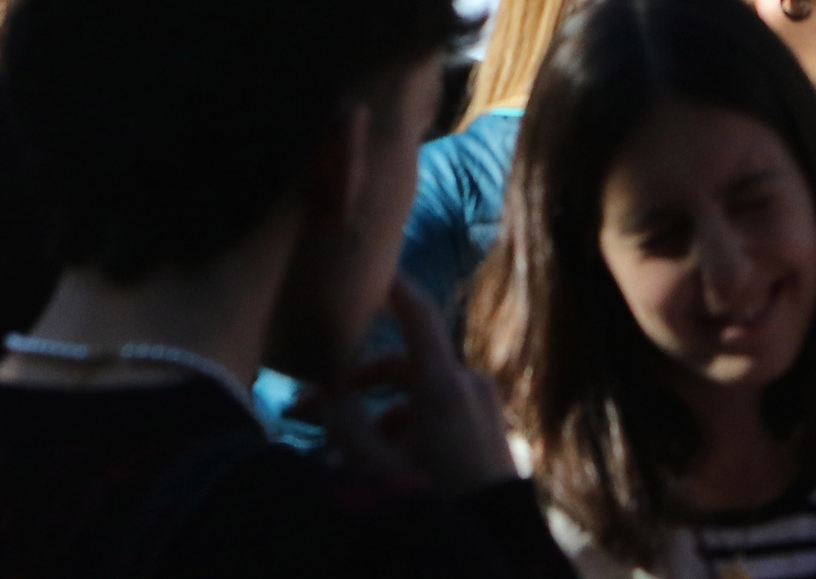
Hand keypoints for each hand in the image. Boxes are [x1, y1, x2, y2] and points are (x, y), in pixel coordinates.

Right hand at [320, 277, 516, 496]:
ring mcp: (483, 408)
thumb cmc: (434, 500)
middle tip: (319, 404)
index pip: (417, 316)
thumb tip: (324, 391)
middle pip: (407, 364)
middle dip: (363, 383)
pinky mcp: (489, 431)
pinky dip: (409, 428)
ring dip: (383, 414)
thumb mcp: (376, 466)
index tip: (375, 270)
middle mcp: (467, 384)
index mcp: (443, 383)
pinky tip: (385, 463)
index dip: (395, 289)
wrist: (495, 545)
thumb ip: (343, 421)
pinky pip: (441, 416)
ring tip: (347, 453)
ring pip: (420, 396)